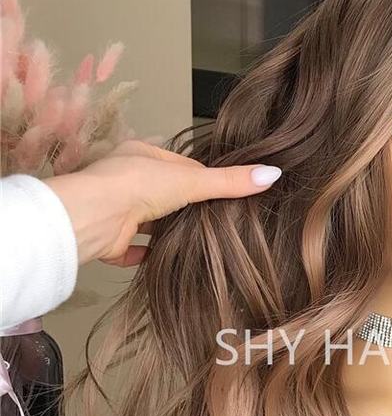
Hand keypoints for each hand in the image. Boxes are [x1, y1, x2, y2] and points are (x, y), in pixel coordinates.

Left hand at [42, 139, 281, 267]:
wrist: (94, 217)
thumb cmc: (137, 186)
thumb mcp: (193, 181)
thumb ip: (230, 182)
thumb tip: (274, 175)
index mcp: (140, 155)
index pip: (179, 166)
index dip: (201, 179)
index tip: (223, 193)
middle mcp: (125, 180)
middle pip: (164, 194)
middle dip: (185, 207)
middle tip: (216, 221)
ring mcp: (116, 210)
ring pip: (148, 221)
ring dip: (167, 232)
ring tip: (198, 242)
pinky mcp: (109, 240)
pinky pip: (132, 249)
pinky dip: (146, 255)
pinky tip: (164, 260)